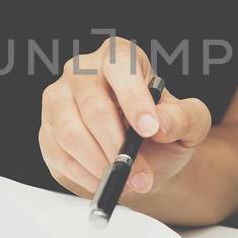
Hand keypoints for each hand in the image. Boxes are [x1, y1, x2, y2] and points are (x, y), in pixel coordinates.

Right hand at [39, 37, 211, 197]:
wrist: (144, 156)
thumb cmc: (162, 128)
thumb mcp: (190, 123)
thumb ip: (184, 118)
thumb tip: (159, 123)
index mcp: (119, 57)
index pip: (121, 68)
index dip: (134, 100)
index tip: (149, 130)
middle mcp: (82, 71)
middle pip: (93, 106)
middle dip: (118, 146)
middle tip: (140, 174)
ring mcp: (58, 99)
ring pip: (70, 133)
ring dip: (100, 164)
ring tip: (125, 180)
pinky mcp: (47, 131)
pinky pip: (59, 155)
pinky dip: (85, 175)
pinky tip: (105, 180)